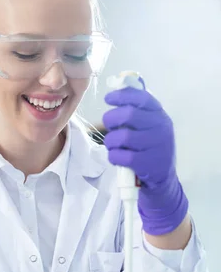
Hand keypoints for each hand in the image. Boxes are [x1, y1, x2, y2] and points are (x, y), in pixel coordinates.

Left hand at [103, 86, 187, 234]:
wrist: (163, 180)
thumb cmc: (149, 148)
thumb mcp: (148, 127)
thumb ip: (135, 111)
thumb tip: (115, 91)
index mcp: (160, 115)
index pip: (142, 98)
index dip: (122, 96)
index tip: (108, 99)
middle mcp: (161, 128)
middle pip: (129, 114)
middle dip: (111, 118)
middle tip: (108, 125)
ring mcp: (156, 146)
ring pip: (122, 136)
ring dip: (110, 141)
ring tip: (113, 145)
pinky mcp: (148, 164)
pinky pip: (121, 155)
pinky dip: (113, 156)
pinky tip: (117, 158)